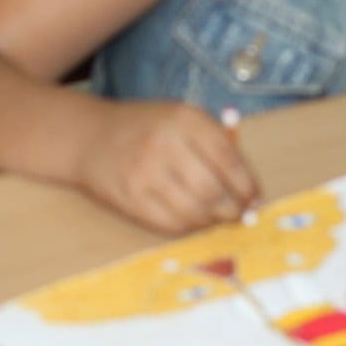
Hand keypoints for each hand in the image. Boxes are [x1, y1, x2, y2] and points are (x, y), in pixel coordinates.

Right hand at [69, 101, 259, 234]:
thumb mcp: (183, 119)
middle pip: (213, 189)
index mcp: (184, 119)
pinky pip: (171, 224)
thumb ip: (218, 145)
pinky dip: (190, 226)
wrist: (90, 137)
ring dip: (213, 220)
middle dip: (233, 208)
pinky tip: (194, 219)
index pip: (228, 158)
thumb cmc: (147, 128)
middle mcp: (164, 143)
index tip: (255, 197)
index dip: (247, 184)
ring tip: (217, 216)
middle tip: (239, 213)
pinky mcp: (131, 198)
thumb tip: (253, 192)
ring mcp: (144, 173)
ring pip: (194, 211)